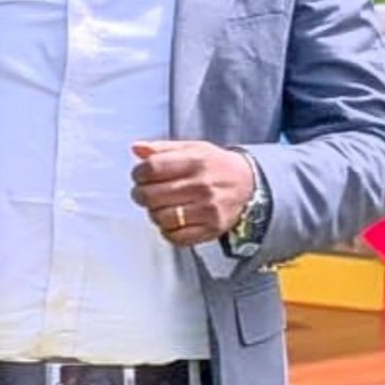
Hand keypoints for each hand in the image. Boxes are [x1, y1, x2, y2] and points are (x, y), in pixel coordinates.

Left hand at [129, 138, 257, 247]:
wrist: (247, 184)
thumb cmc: (214, 165)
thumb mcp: (192, 148)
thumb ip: (162, 148)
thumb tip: (136, 148)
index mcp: (195, 160)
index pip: (152, 168)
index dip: (139, 173)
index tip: (139, 176)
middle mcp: (201, 185)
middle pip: (152, 195)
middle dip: (140, 194)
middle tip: (143, 193)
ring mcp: (207, 209)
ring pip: (160, 218)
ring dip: (153, 213)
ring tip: (159, 206)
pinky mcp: (210, 229)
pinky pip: (176, 237)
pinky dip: (167, 231)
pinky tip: (171, 221)